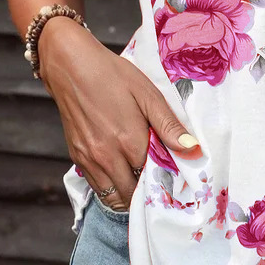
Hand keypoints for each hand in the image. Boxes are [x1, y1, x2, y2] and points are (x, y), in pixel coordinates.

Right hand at [39, 16, 193, 209]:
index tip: (176, 175)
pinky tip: (123, 173)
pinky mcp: (76, 158)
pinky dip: (112, 187)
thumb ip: (169, 125)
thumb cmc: (113, 75)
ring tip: (142, 181)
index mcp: (129, 141)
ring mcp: (89, 159)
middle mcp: (107, 156)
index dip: (167, 178)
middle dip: (148, 191)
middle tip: (160, 180)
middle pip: (134, 193)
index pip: (155, 177)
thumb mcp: (147, 94)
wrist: (71, 66)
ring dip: (129, 194)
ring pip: (113, 197)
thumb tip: (193, 149)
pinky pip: (98, 187)